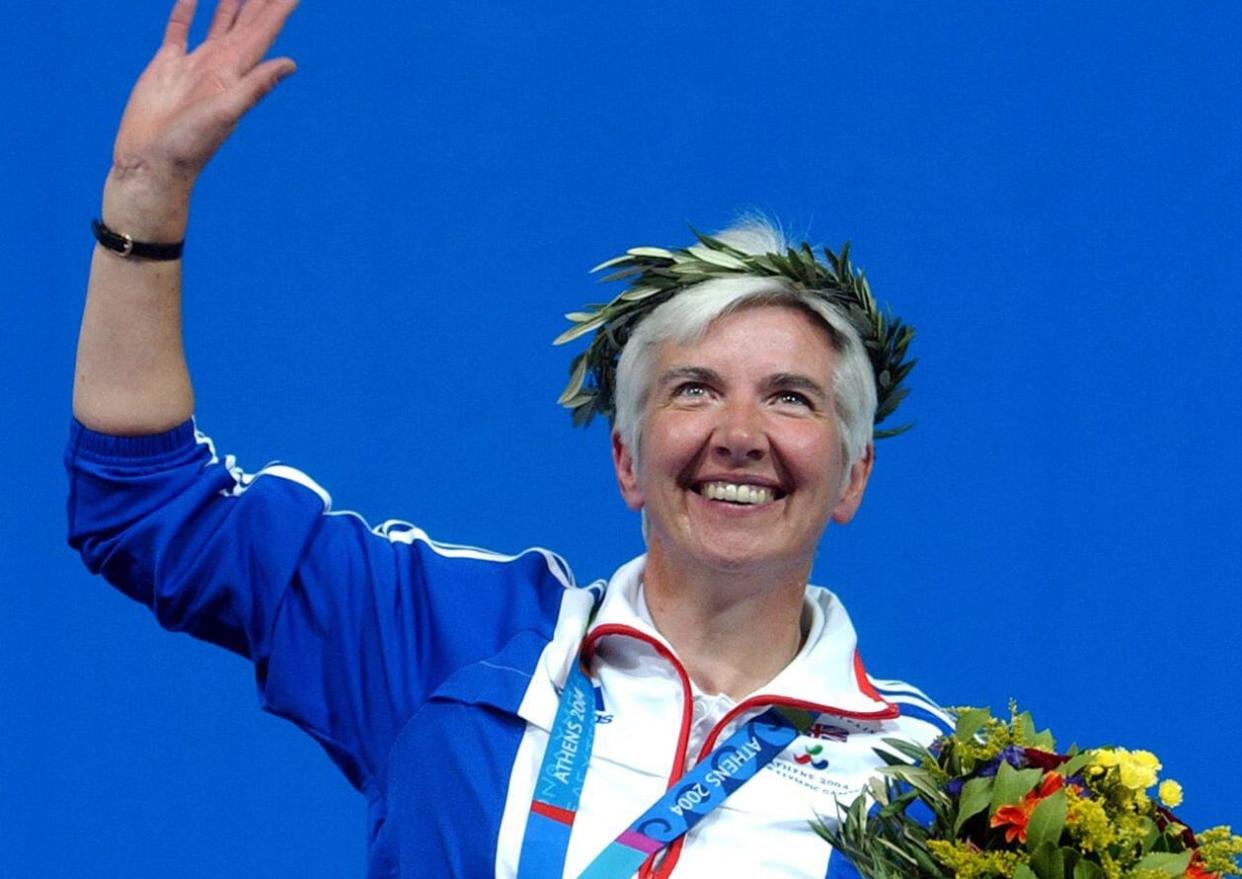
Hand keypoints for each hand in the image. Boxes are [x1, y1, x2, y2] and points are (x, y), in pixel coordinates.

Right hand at [111, 0, 298, 193]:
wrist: (151, 164)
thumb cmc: (189, 146)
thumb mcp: (225, 113)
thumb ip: (255, 86)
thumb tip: (291, 63)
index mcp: (235, 72)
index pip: (264, 31)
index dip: (279, 7)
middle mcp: (220, 65)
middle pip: (248, 22)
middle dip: (262, 0)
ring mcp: (194, 65)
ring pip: (219, 23)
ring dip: (233, 2)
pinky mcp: (166, 66)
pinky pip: (180, 29)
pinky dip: (186, 10)